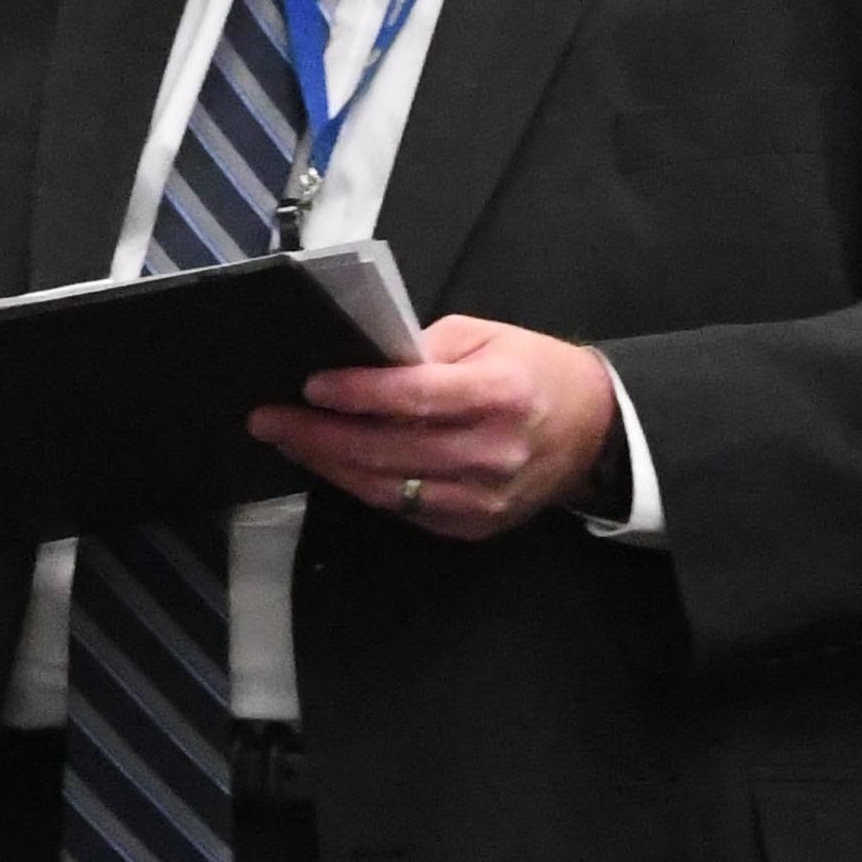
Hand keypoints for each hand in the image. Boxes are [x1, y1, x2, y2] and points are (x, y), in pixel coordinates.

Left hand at [249, 315, 617, 540]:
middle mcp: (493, 453)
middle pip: (389, 449)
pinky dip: (360, 485)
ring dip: (328, 465)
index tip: (309, 386)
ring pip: (387, 488)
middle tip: (268, 420)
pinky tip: (328, 464)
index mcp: (500, 395)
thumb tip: (358, 364)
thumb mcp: (484, 337)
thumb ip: (421, 350)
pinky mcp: (472, 525)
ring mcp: (483, 498)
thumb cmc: (532, 372)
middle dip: (320, 435)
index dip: (357, 395)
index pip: (415, 398)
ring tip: (287, 441)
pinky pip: (402, 509)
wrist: (594, 431)